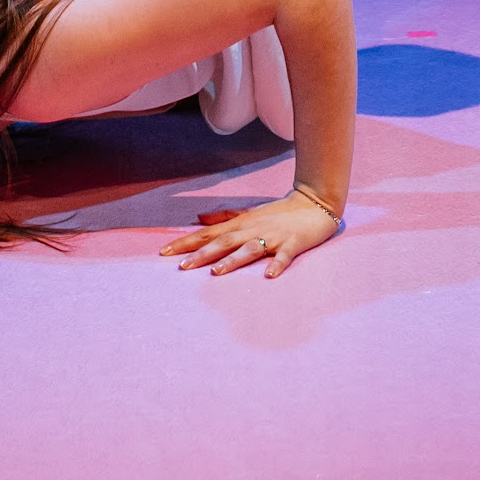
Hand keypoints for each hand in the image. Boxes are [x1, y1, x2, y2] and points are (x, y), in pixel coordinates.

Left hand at [160, 190, 340, 278]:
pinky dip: (276, 264)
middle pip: (224, 242)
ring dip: (233, 260)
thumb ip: (224, 218)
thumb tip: (198, 219)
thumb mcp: (248, 214)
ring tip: (216, 272)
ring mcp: (273, 237)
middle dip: (203, 254)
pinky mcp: (292, 244)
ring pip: (249, 249)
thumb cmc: (278, 213)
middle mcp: (253, 230)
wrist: (315, 204)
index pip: (209, 234)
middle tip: (182, 267)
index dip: (187, 242)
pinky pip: (284, 256)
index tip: (164, 252)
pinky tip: (268, 275)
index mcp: (241, 224)